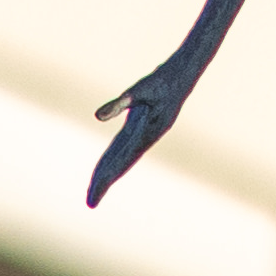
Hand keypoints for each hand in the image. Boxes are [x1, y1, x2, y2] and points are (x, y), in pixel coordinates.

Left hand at [86, 45, 204, 202]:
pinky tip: (106, 165)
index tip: (96, 193)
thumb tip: (98, 116)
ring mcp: (144, 133)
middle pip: (120, 164)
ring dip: (108, 172)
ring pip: (121, 156)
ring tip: (96, 189)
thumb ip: (119, 103)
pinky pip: (123, 145)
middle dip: (104, 182)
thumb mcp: (140, 88)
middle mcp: (147, 137)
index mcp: (148, 133)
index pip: (122, 161)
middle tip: (90, 203)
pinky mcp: (141, 125)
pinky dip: (113, 157)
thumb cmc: (164, 79)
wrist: (184, 72)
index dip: (107, 178)